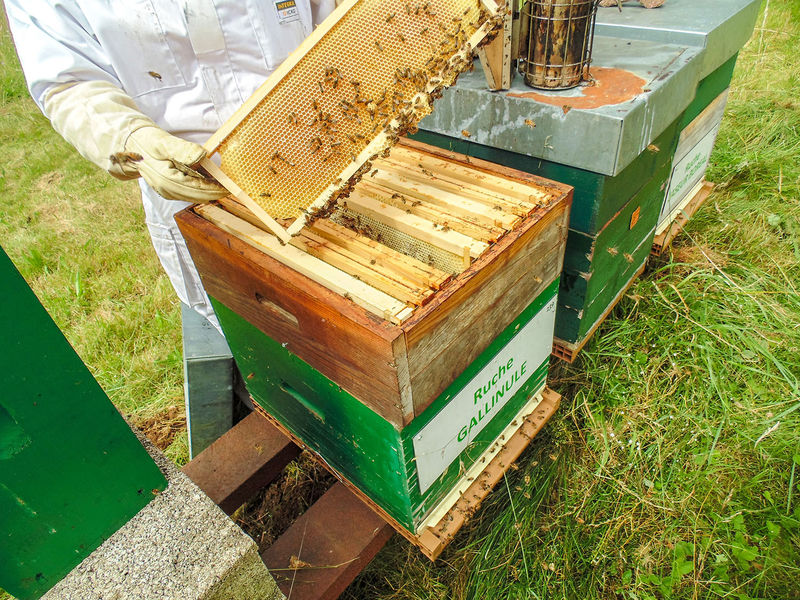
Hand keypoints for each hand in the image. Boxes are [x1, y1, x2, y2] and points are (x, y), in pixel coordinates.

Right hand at [44, 80, 226, 202]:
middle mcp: (166, 189)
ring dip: (210, 192)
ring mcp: (166, 190)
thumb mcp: (161, 140)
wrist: (125, 142)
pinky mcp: (167, 187)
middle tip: (234, 188)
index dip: (216, 188)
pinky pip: (188, 191)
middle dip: (216, 193)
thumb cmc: (143, 139)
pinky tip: (211, 183)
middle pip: (198, 196)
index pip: (198, 189)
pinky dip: (201, 188)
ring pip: (193, 195)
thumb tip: (203, 156)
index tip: (232, 186)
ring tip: (226, 186)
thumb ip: (182, 150)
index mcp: (166, 179)